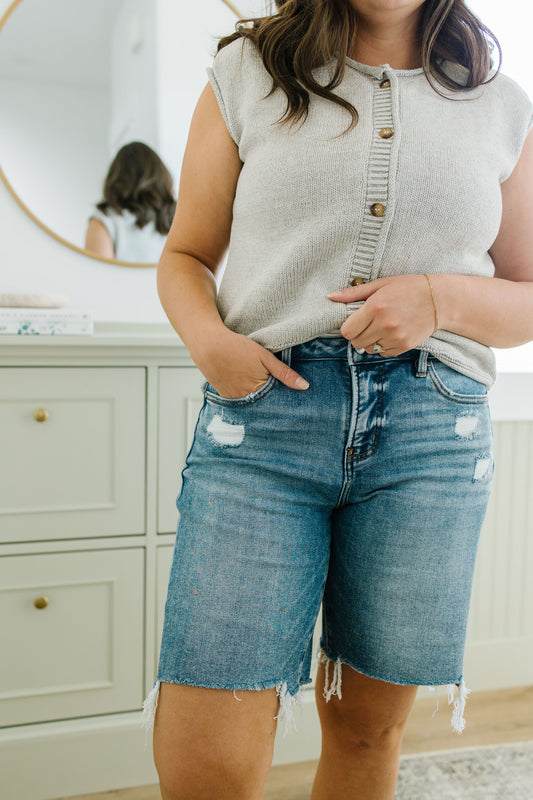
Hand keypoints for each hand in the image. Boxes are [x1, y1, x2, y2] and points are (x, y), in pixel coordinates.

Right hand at [193, 328, 308, 398]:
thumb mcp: (264, 357)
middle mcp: (245, 399)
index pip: (277, 404)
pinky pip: (240, 404)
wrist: (208, 345)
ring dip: (260, 404)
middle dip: (274, 406)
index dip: (286, 403)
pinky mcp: (225, 398)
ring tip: (265, 397)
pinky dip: (248, 400)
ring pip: (253, 407)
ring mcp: (234, 400)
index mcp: (258, 390)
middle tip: (283, 405)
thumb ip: (284, 373)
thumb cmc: (236, 348)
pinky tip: (250, 393)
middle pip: (265, 407)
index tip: (295, 405)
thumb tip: (304, 386)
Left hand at [328, 275, 437, 355]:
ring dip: (370, 341)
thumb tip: (330, 297)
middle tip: (368, 324)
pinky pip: (383, 353)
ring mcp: (395, 337)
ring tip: (381, 327)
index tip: (355, 322)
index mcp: (375, 307)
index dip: (348, 327)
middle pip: (356, 343)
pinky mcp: (404, 346)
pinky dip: (383, 346)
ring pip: (369, 349)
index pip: (347, 331)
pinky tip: (392, 333)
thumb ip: (353, 293)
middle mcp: (384, 324)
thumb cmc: (408, 288)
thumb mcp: (380, 284)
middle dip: (358, 335)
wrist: (439, 300)